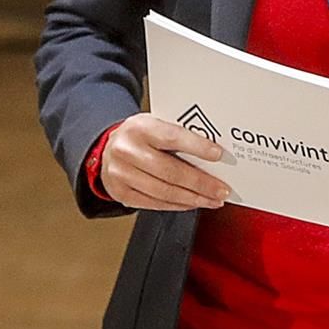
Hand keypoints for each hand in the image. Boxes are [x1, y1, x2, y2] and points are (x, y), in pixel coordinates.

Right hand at [99, 113, 230, 211]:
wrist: (108, 147)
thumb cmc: (140, 135)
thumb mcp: (156, 123)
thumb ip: (178, 134)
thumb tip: (212, 151)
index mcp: (140, 128)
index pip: (173, 137)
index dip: (197, 147)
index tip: (218, 155)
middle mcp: (127, 150)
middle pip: (170, 171)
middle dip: (201, 183)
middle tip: (221, 189)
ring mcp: (121, 174)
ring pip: (163, 191)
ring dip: (192, 198)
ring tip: (211, 200)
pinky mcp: (120, 193)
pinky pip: (153, 203)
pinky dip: (176, 205)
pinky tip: (191, 203)